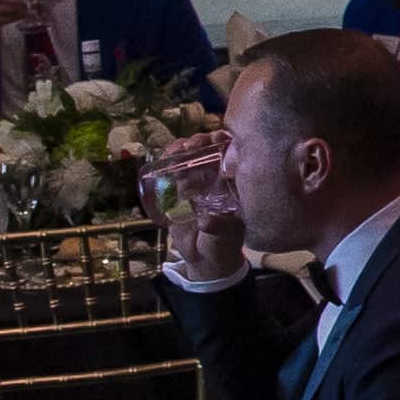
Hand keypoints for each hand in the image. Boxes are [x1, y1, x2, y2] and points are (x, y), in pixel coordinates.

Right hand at [153, 138, 244, 280]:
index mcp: (235, 185)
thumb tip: (207, 218)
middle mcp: (218, 179)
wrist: (203, 259)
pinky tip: (164, 156)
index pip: (234, 156)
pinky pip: (174, 169)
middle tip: (191, 145)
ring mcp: (198, 182)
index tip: (217, 140)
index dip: (226, 144)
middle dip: (201, 142)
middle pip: (211, 151)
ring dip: (183, 148)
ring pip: (191, 156)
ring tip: (176, 150)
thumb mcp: (223, 235)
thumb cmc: (221, 245)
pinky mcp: (178, 189)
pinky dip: (169, 159)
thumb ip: (217, 226)